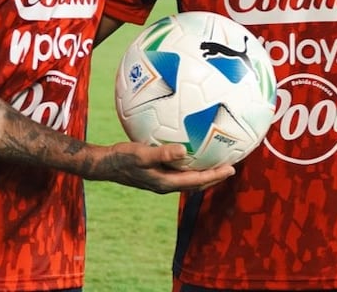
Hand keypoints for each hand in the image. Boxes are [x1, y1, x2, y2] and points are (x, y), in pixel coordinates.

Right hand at [92, 141, 234, 193]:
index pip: (197, 181)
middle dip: (214, 176)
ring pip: (188, 178)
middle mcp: (166, 184)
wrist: (105, 164)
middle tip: (231, 167)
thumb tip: (182, 150)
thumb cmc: (122, 158)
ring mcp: (161, 180)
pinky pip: (179, 171)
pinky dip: (190, 165)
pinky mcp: (156, 174)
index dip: (215, 176)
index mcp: (166, 183)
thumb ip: (162, 154)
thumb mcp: (142, 154)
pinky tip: (190, 152)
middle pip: (197, 183)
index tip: (231, 169)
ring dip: (204, 172)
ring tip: (216, 161)